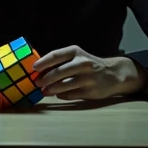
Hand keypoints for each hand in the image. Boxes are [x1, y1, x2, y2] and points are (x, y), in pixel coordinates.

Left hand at [33, 45, 147, 100]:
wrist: (114, 74)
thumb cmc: (90, 65)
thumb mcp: (78, 57)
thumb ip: (62, 62)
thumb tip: (39, 71)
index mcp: (76, 52)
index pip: (56, 55)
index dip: (43, 62)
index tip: (33, 68)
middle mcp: (83, 63)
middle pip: (59, 72)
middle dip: (45, 79)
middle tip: (36, 83)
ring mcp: (88, 78)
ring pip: (64, 85)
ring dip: (52, 89)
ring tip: (44, 92)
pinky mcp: (91, 91)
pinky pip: (72, 94)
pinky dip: (63, 96)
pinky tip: (59, 95)